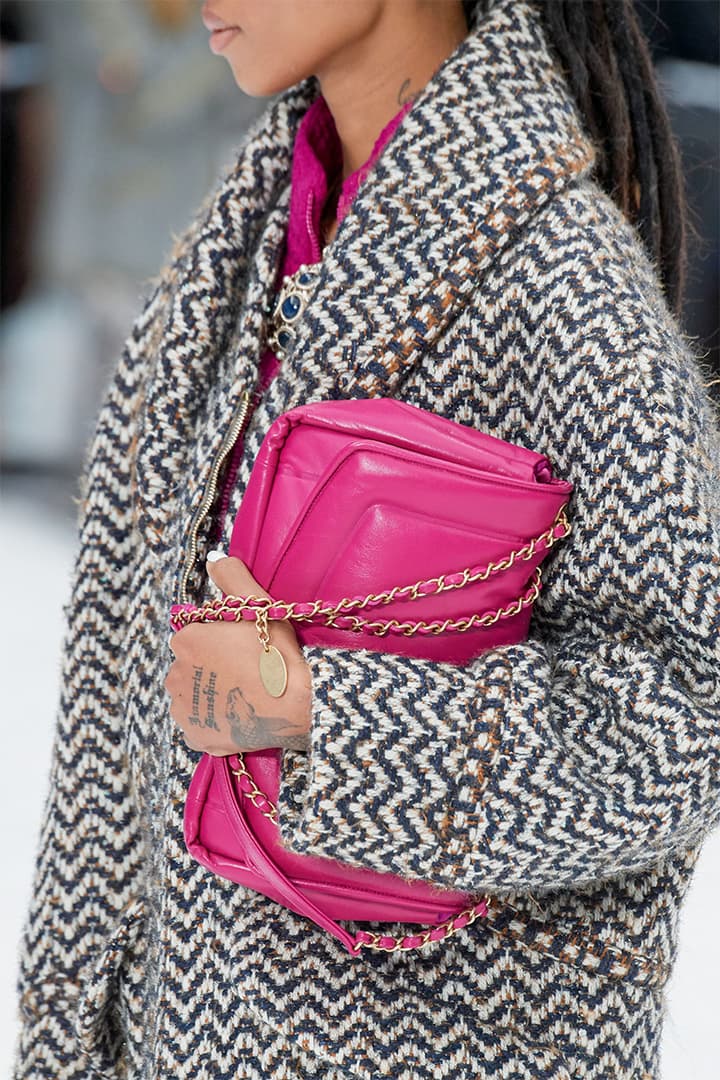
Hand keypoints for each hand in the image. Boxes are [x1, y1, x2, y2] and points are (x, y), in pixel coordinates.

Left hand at [165, 555, 311, 754]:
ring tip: (244, 692)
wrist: (295, 706)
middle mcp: (174, 673)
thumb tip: (214, 558)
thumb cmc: (277, 654)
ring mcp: (182, 708)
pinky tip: (237, 713)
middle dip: (212, 665)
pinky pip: (198, 723)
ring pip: (194, 692)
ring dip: (211, 691)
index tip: (244, 647)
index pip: (196, 634)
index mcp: (186, 639)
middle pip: (192, 663)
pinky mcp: (193, 735)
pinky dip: (213, 720)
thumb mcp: (259, 605)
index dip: (220, 639)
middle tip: (247, 669)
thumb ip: (231, 576)